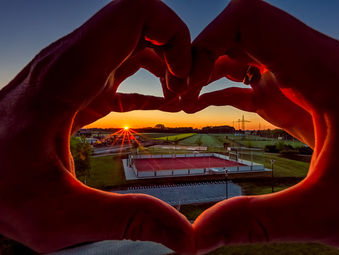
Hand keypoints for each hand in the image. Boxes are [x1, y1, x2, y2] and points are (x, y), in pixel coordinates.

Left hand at [0, 0, 193, 252]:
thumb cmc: (1, 190)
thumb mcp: (61, 216)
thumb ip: (126, 221)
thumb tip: (184, 236)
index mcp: (69, 76)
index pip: (134, 14)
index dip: (173, 38)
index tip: (182, 81)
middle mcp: (74, 62)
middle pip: (142, 21)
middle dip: (177, 49)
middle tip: (186, 92)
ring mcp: (78, 70)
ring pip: (137, 38)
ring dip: (167, 62)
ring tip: (178, 99)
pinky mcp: (83, 85)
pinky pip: (128, 65)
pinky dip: (153, 76)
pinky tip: (164, 104)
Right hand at [187, 0, 338, 252]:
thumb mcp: (329, 213)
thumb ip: (259, 221)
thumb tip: (198, 236)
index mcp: (325, 73)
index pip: (249, 20)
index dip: (207, 42)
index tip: (187, 84)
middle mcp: (316, 64)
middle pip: (242, 30)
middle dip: (203, 56)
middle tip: (180, 94)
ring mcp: (310, 79)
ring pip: (248, 51)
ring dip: (212, 70)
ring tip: (187, 101)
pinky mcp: (306, 98)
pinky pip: (258, 76)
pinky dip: (227, 86)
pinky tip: (207, 105)